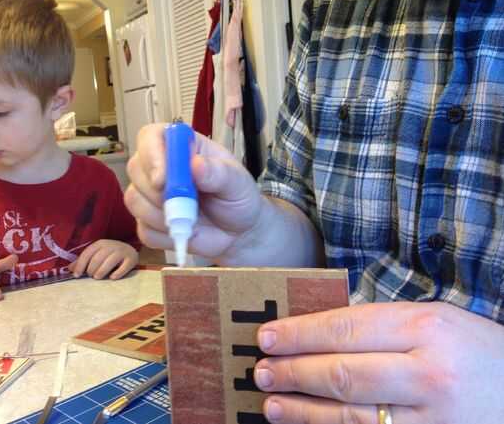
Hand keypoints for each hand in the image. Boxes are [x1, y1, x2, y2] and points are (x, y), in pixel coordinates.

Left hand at [69, 239, 137, 279]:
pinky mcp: (131, 259)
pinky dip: (117, 274)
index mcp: (100, 244)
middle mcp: (111, 246)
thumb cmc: (109, 255)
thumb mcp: (96, 254)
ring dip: (101, 271)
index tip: (77, 275)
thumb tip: (69, 269)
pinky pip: (123, 267)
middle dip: (91, 269)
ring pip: (109, 262)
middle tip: (91, 276)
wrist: (129, 251)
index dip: (81, 265)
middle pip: (98, 258)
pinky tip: (112, 277)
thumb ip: (83, 261)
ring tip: (98, 277)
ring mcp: (122, 252)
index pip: (88, 253)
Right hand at [124, 123, 262, 261]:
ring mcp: (150, 195)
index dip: (151, 155)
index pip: (150, 137)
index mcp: (180, 147)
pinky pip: (143, 230)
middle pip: (135, 168)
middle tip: (188, 205)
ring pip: (134, 200)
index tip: (163, 180)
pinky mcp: (148, 222)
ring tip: (192, 219)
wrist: (239, 233)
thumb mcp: (238, 182)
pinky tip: (185, 232)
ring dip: (163, 216)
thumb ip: (219, 173)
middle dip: (158, 193)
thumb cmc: (237, 198)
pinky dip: (165, 236)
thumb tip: (196, 165)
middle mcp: (160, 167)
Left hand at [254, 302, 503, 423]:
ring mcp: (432, 419)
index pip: (345, 327)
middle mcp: (428, 372)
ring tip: (270, 404)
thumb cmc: (476, 352)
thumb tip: (318, 332)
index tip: (266, 337)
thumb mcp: (437, 322)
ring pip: (351, 416)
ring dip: (303, 411)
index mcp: (426, 327)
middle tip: (259, 371)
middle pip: (342, 373)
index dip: (299, 334)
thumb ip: (382, 326)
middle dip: (293, 372)